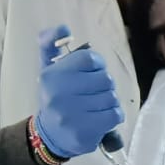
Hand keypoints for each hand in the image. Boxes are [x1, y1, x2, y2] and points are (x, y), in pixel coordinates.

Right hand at [34, 25, 122, 158]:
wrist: (50, 135)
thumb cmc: (56, 97)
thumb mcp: (49, 69)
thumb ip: (51, 45)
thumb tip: (61, 28)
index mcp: (51, 75)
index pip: (90, 59)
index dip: (98, 64)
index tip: (93, 72)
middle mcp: (58, 94)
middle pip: (105, 79)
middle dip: (105, 85)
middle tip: (95, 93)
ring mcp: (70, 115)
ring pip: (112, 97)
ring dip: (110, 102)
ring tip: (97, 106)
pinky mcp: (84, 132)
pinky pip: (115, 115)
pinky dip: (114, 116)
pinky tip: (102, 118)